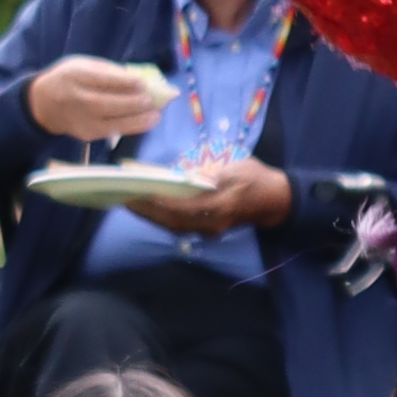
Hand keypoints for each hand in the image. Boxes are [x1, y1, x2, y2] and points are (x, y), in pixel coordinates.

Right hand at [27, 51, 173, 146]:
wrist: (45, 104)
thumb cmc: (71, 79)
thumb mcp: (84, 65)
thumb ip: (108, 70)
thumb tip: (138, 79)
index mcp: (76, 76)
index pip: (102, 80)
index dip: (125, 82)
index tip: (143, 83)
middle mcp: (77, 99)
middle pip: (108, 103)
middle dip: (133, 103)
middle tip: (153, 100)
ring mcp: (81, 120)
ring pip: (112, 122)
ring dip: (137, 120)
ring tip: (156, 115)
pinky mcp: (87, 134)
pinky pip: (112, 131)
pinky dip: (131, 127)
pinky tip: (146, 122)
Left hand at [135, 158, 288, 237]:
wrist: (273, 200)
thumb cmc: (255, 178)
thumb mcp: (236, 168)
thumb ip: (211, 174)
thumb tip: (185, 178)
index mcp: (218, 206)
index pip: (180, 207)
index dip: (157, 202)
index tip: (138, 192)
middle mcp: (209, 222)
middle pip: (170, 220)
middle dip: (146, 211)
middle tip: (124, 198)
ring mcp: (207, 228)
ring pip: (172, 225)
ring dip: (150, 216)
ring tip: (130, 202)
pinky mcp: (205, 228)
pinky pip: (177, 225)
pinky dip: (160, 217)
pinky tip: (148, 207)